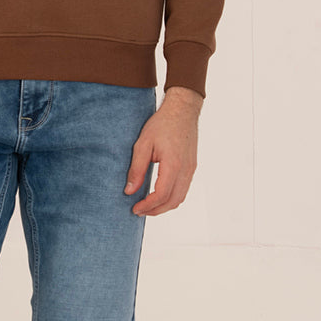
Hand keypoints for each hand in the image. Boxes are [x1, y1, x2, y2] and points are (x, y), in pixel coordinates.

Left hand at [124, 86, 203, 215]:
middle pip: (173, 201)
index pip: (161, 195)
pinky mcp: (191, 167)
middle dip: (155, 210)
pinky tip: (158, 194)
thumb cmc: (162, 124)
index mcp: (173, 164)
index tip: (135, 208)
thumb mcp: (143, 144)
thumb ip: (136, 169)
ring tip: (147, 205)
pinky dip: (171, 197)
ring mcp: (191, 169)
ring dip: (164, 206)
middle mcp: (186, 170)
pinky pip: (183, 189)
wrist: (182, 110)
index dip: (148, 206)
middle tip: (139, 210)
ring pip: (180, 198)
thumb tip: (129, 191)